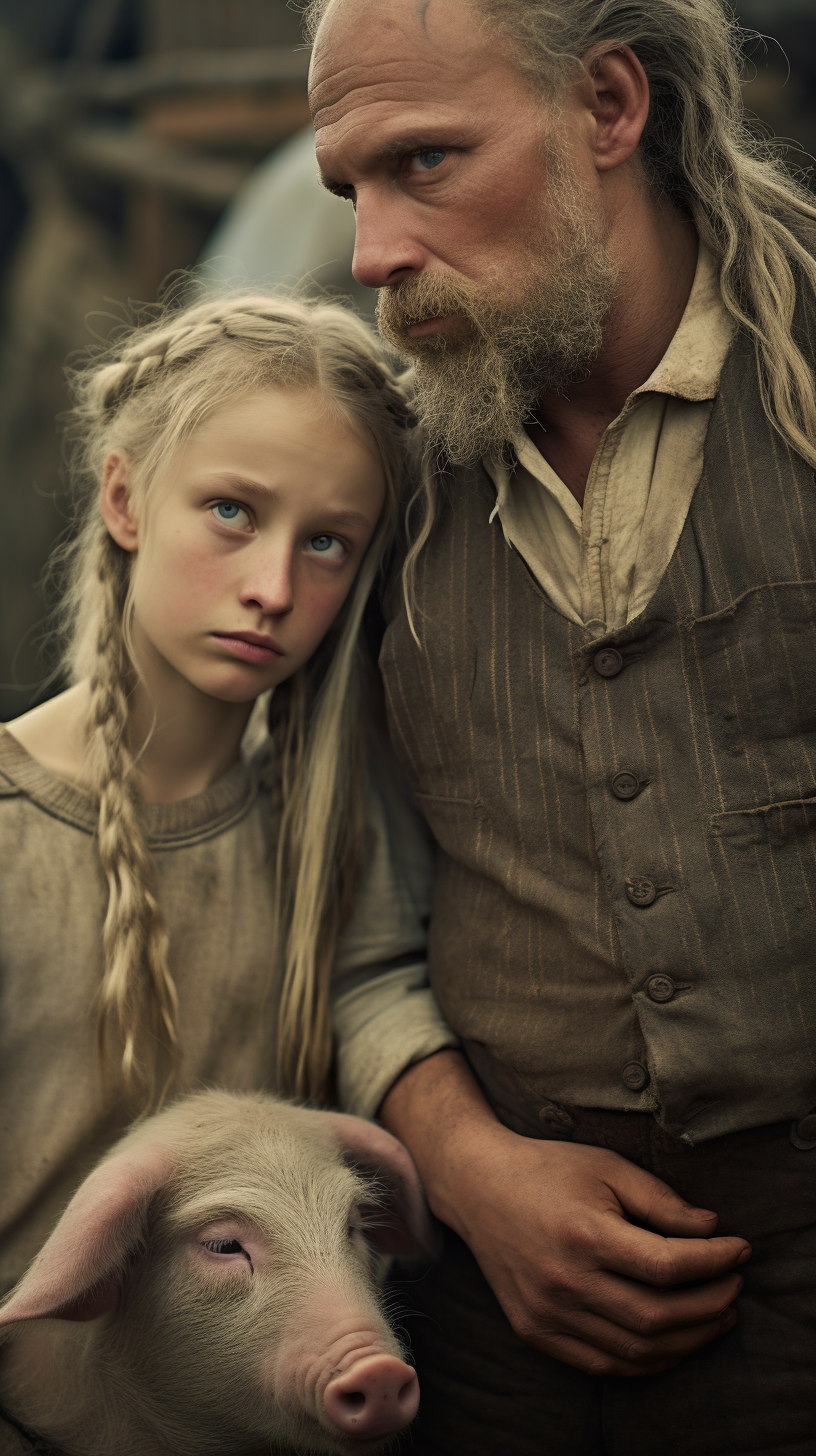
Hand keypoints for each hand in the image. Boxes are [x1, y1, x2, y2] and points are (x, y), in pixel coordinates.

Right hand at [381, 1052, 750, 1377]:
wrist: (478, 1188)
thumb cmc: (548, 1170)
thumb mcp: (607, 1166)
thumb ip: (661, 1200)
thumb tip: (712, 1230)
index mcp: (583, 1233)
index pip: (668, 1266)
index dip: (714, 1262)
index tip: (739, 1249)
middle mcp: (564, 1281)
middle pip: (658, 1316)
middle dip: (711, 1305)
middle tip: (734, 1287)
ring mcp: (547, 1313)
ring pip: (636, 1350)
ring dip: (688, 1340)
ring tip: (715, 1315)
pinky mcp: (536, 1331)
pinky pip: (604, 1364)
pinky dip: (648, 1360)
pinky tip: (672, 1339)